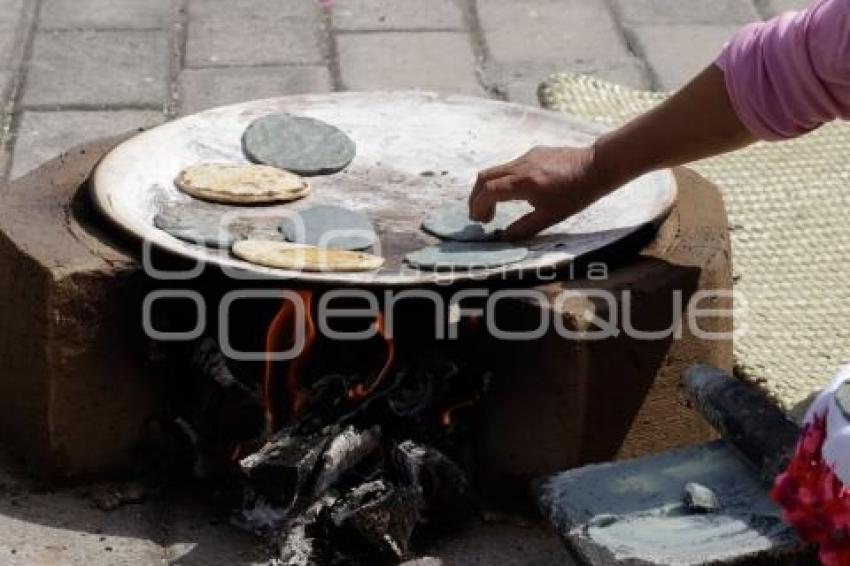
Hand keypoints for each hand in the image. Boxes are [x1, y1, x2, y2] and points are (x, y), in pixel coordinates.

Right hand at [468, 146, 611, 240]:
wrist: (597, 166)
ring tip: (495, 208)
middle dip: (476, 197)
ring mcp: (526, 156)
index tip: (479, 221)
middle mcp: (520, 165)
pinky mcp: (534, 152)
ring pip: (496, 171)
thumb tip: (504, 237)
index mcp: (524, 182)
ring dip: (489, 189)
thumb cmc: (576, 194)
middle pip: (484, 177)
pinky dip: (503, 181)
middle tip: (480, 216)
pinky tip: (516, 194)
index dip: (478, 207)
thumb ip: (524, 228)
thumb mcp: (551, 216)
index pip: (488, 191)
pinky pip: (510, 166)